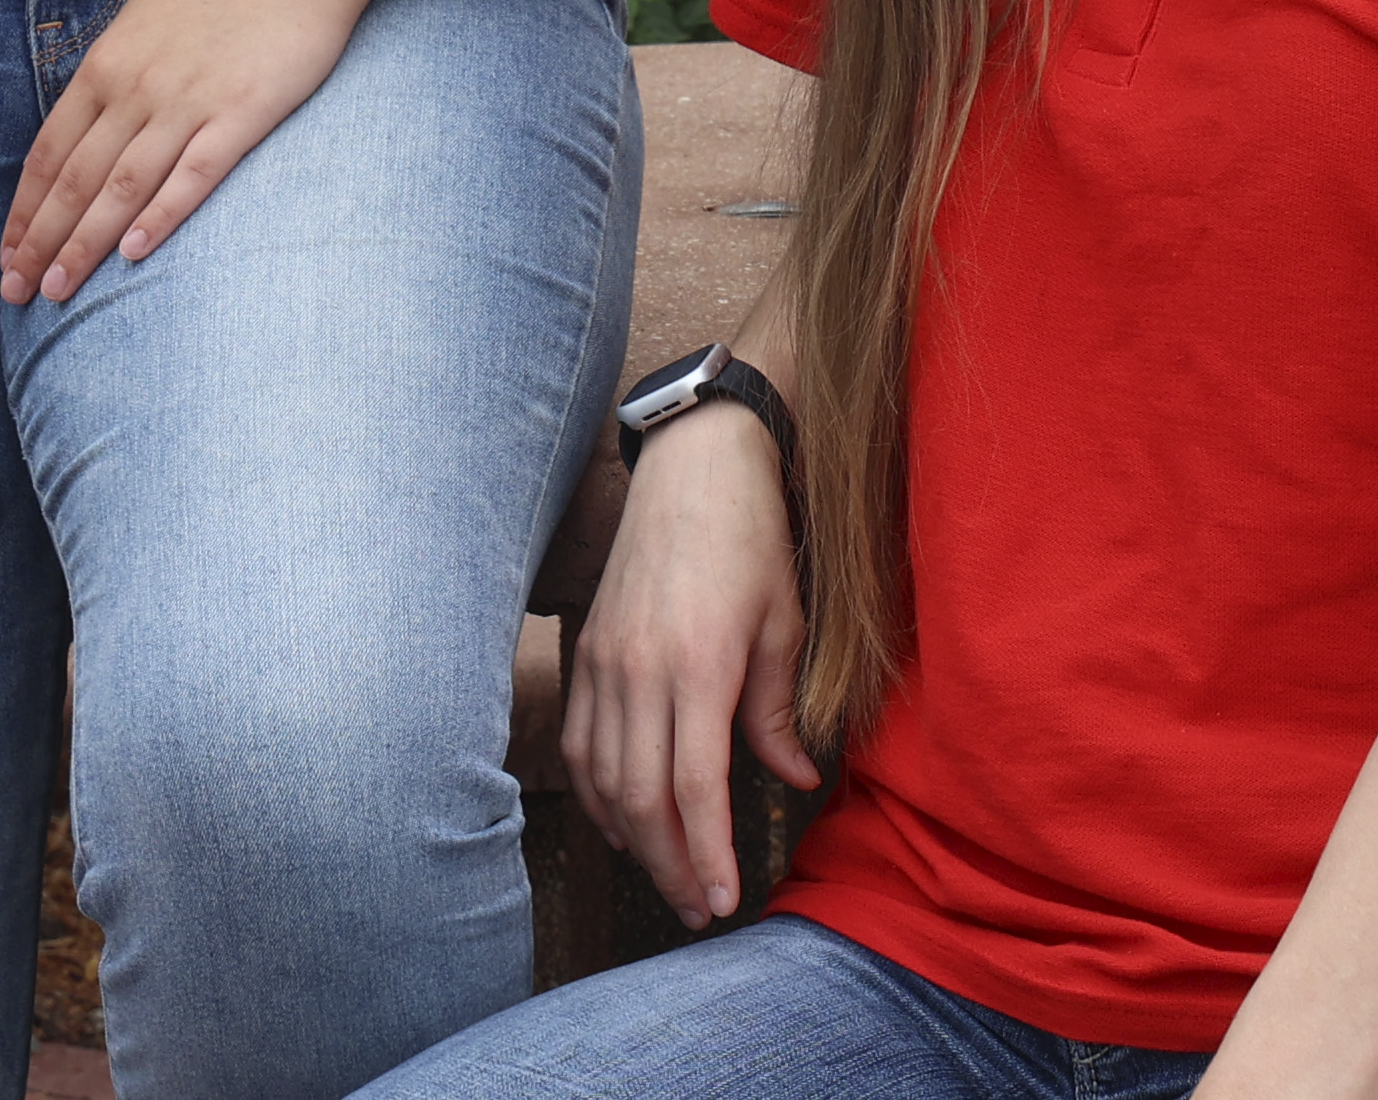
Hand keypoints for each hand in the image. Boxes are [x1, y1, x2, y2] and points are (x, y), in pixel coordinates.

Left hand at [0, 0, 368, 303]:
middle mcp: (136, 87)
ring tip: (58, 292)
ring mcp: (187, 102)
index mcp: (107, 64)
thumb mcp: (145, 18)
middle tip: (17, 291)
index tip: (7, 254)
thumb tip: (87, 121)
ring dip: (84, 245)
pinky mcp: (241, 114)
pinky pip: (191, 176)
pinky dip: (158, 217)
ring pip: (120, 188)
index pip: (48, 154)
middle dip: (40, 242)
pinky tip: (134, 254)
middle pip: (73, 180)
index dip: (24, 210)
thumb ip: (114, 70)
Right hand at [563, 410, 816, 925]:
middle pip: (642, 798)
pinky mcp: (586, 655)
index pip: (694, 786)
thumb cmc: (753, 541)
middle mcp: (639, 673)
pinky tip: (625, 821)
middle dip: (669, 863)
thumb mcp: (786, 624)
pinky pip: (583, 745)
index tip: (722, 899)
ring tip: (669, 876)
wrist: (693, 468)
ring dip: (633, 838)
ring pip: (603, 780)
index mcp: (697, 668)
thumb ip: (780, 711)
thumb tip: (794, 780)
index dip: (704, 852)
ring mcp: (603, 665)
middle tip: (699, 907)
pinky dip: (599, 795)